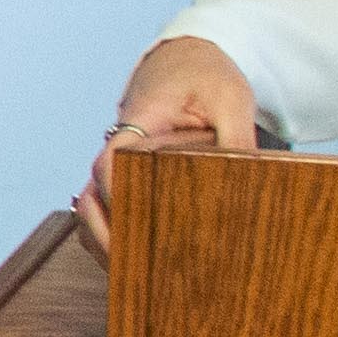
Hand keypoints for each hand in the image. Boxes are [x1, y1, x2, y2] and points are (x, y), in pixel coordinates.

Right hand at [81, 35, 260, 254]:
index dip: (115, 198)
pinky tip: (134, 260)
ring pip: (91, 208)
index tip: (132, 224)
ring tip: (128, 276)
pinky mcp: (126, 176)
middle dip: (102, 233)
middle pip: (90, 196)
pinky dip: (111, 234)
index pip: (110, 165)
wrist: (186, 60)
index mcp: (138, 124)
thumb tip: (247, 180)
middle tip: (127, 267)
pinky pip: (105, 208)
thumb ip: (237, 137)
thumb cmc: (206, 76)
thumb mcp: (231, 99)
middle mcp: (118, 148)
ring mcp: (118, 163)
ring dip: (101, 239)